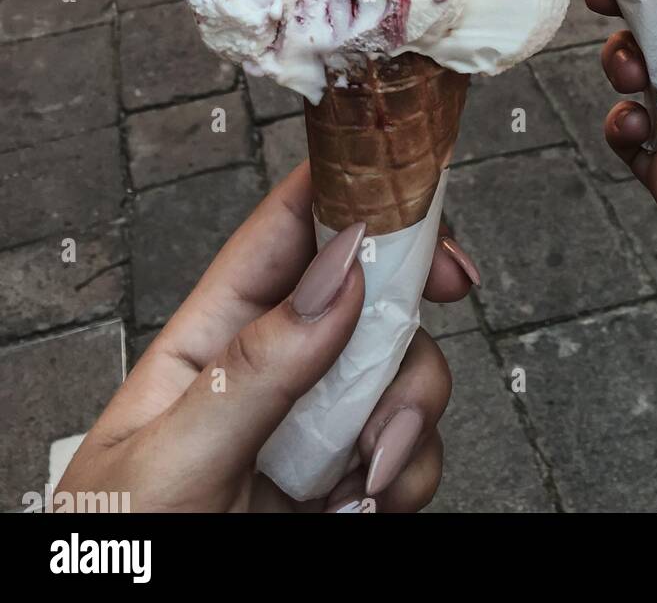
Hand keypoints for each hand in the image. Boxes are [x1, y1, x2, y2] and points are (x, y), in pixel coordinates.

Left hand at [57, 163, 477, 512]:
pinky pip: (409, 450)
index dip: (352, 192)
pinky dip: (410, 472)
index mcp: (208, 338)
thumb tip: (337, 274)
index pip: (284, 231)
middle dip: (409, 302)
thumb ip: (256, 367)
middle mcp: (271, 374)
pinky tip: (366, 505)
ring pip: (401, 371)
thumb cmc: (115, 554)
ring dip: (410, 409)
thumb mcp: (171, 460)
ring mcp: (312, 431)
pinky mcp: (344, 486)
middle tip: (450, 292)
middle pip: (366, 294)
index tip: (414, 195)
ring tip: (368, 471)